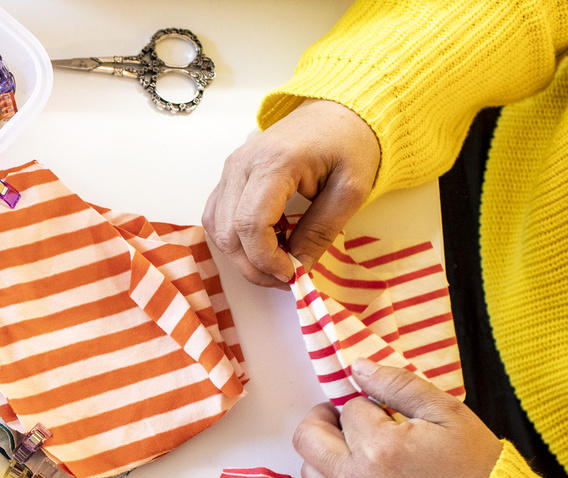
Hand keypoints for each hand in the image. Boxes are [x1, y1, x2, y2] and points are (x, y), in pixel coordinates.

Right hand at [203, 99, 380, 286]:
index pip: (251, 224)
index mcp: (275, 163)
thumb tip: (298, 268)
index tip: (293, 275)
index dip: (266, 260)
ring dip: (242, 256)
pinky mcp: (229, 176)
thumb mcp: (350, 191)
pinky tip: (264, 242)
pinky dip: (235, 240)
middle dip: (254, 266)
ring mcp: (230, 169)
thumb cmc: (349, 144)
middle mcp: (242, 164)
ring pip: (218, 229)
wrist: (337, 111)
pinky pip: (218, 218)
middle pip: (229, 232)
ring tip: (276, 261)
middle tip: (286, 277)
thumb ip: (321, 231)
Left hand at [292, 360, 501, 477]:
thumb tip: (358, 367)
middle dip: (324, 420)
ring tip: (354, 450)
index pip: (348, 410)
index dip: (366, 405)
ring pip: (309, 471)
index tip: (384, 413)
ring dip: (324, 454)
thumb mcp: (448, 413)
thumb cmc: (475, 467)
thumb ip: (399, 385)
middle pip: (307, 438)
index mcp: (379, 447)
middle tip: (346, 419)